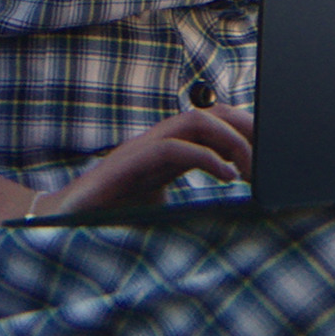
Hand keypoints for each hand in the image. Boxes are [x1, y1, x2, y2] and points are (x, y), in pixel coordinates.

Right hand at [27, 104, 255, 218]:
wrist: (61, 221)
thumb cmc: (111, 217)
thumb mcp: (161, 209)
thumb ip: (189, 205)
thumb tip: (231, 219)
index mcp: (168, 149)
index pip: (214, 123)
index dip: (246, 129)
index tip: (274, 147)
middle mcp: (157, 141)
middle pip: (210, 113)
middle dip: (245, 127)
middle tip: (272, 152)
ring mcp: (142, 148)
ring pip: (195, 121)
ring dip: (230, 139)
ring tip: (250, 167)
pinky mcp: (128, 163)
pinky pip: (173, 148)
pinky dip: (205, 158)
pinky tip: (226, 177)